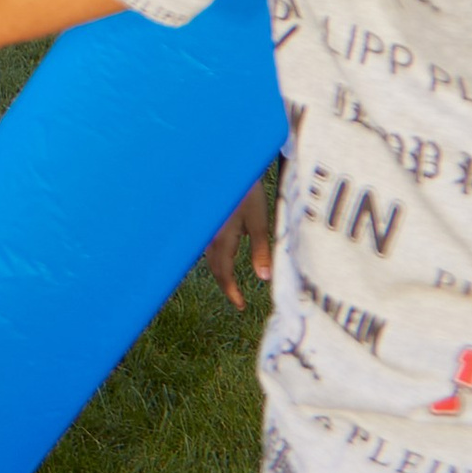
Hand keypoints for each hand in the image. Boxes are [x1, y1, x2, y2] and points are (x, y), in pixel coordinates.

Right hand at [205, 176, 273, 309]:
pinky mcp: (206, 222)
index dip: (232, 292)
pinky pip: (207, 246)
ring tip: (231, 282)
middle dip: (225, 285)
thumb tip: (265, 278)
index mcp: (222, 239)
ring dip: (220, 272)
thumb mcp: (259, 222)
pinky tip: (222, 257)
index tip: (241, 306)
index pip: (225, 273)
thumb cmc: (245, 192)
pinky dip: (215, 258)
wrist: (225, 166)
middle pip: (215, 268)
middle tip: (237, 299)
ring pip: (209, 258)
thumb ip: (261, 251)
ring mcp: (205, 229)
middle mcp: (210, 237)